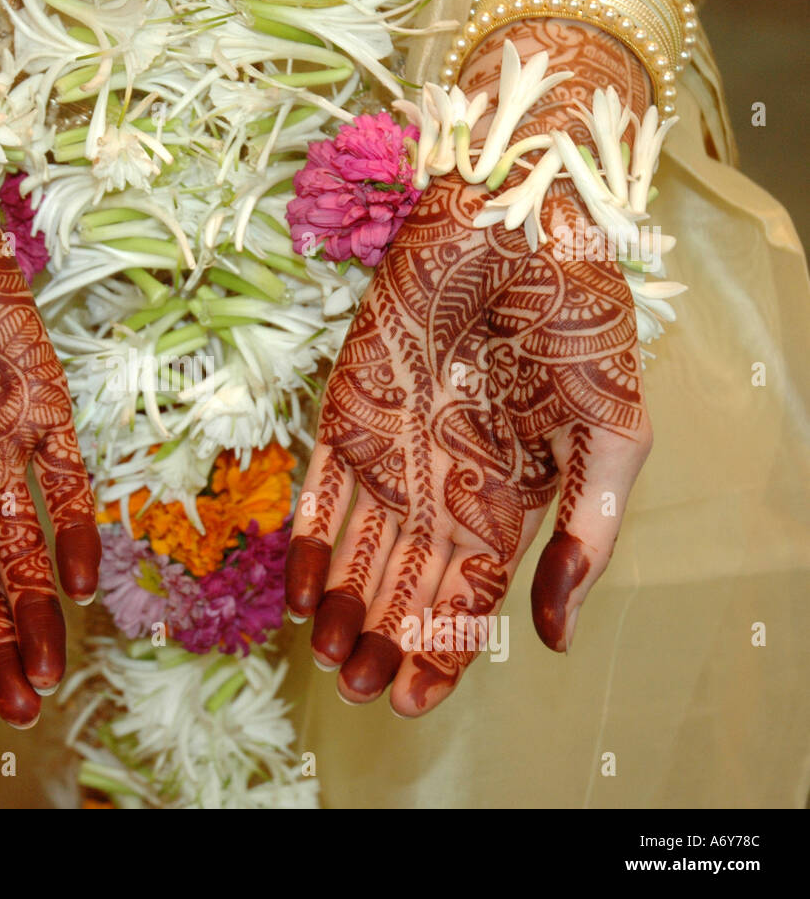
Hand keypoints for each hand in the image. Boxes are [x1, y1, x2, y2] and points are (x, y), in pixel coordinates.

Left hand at [286, 21, 654, 714]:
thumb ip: (590, 534)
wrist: (518, 212)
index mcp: (510, 490)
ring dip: (345, 605)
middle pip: (410, 580)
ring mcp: (394, 444)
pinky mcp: (349, 406)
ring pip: (363, 547)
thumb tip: (557, 639)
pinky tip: (300, 591)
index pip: (473, 591)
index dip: (445, 648)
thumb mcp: (613, 432)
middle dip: (385, 639)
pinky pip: (322, 487)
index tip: (413, 701)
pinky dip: (311, 539)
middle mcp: (446, 478)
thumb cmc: (576, 314)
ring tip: (330, 662)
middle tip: (360, 692)